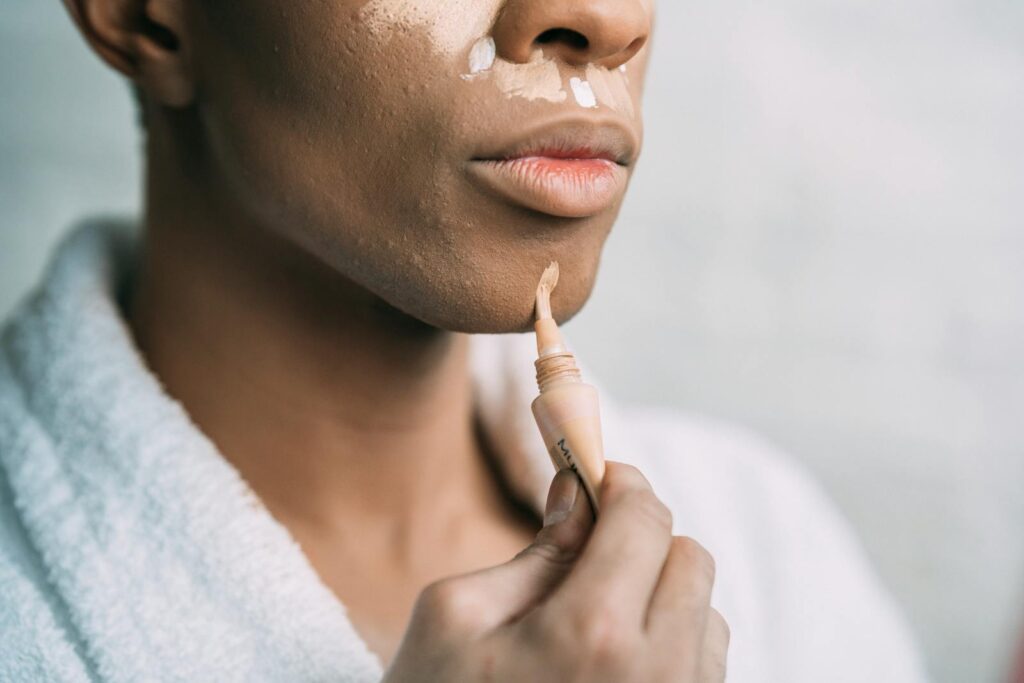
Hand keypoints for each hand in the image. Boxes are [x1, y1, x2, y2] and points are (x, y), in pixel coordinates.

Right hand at [382, 462, 729, 681]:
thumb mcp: (456, 617)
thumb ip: (534, 552)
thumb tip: (579, 493)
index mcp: (593, 633)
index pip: (644, 519)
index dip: (620, 484)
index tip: (599, 478)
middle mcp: (657, 676)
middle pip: (691, 558)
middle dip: (644, 538)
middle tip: (593, 548)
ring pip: (705, 613)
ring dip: (661, 597)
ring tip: (598, 619)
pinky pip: (704, 666)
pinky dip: (671, 644)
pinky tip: (615, 661)